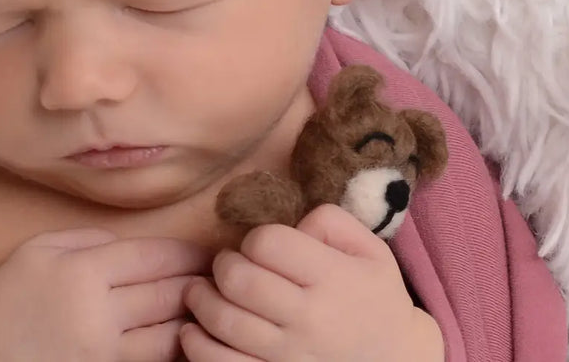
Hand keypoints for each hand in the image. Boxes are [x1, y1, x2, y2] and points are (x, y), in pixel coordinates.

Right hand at [0, 227, 210, 361]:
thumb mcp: (47, 247)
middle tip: (220, 274)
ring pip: (169, 335)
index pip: (154, 257)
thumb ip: (96, 240)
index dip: (186, 252)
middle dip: (198, 281)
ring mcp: (103, 356)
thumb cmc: (13, 290)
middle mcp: (100, 316)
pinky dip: (171, 349)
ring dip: (192, 318)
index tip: (205, 250)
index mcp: (85, 273)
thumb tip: (142, 247)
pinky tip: (181, 335)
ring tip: (210, 304)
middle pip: (168, 294)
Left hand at [179, 204, 443, 361]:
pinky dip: (197, 344)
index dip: (253, 238)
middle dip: (222, 264)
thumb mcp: (369, 249)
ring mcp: (289, 357)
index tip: (258, 246)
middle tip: (226, 265)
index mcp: (332, 278)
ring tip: (202, 291)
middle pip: (238, 280)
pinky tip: (194, 330)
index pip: (267, 243)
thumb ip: (329, 220)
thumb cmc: (373, 297)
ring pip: (223, 322)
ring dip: (201, 299)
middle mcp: (310, 320)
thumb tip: (290, 224)